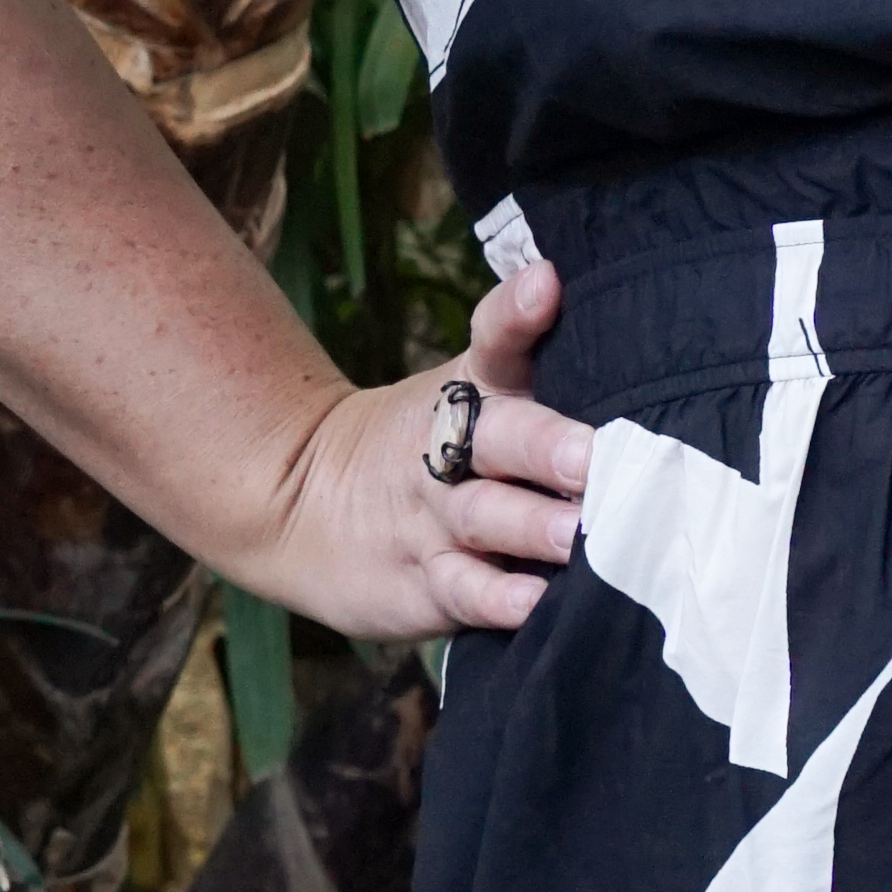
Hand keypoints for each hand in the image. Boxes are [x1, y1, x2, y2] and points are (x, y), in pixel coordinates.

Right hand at [261, 258, 589, 640]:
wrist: (298, 501)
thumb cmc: (430, 445)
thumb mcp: (468, 389)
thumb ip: (526, 352)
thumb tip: (574, 288)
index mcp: (472, 392)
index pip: (495, 340)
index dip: (519, 313)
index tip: (546, 287)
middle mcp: (456, 449)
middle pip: (503, 438)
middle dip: (549, 446)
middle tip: (593, 457)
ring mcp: (439, 518)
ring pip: (489, 518)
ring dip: (534, 525)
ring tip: (577, 533)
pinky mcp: (429, 582)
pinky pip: (463, 590)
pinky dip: (496, 599)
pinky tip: (530, 603)